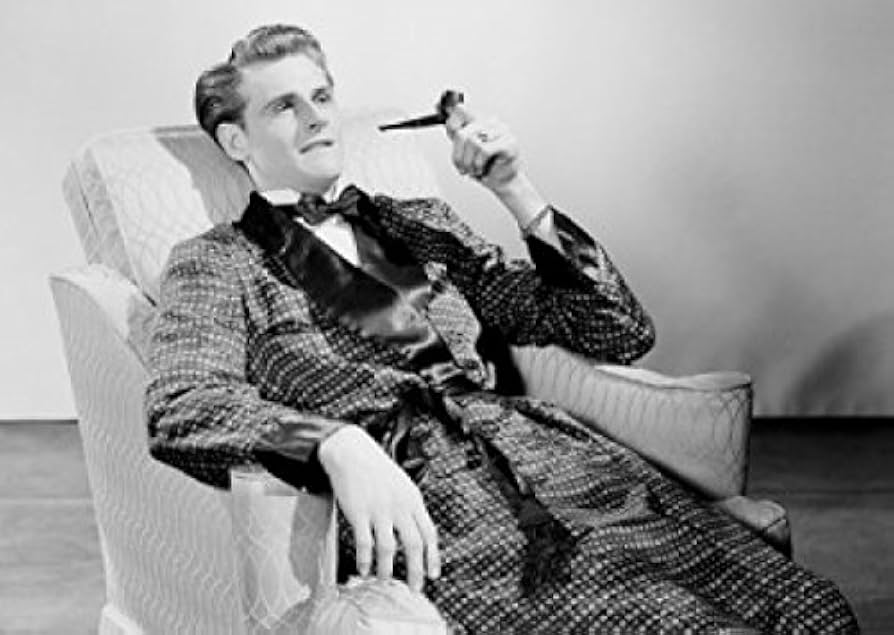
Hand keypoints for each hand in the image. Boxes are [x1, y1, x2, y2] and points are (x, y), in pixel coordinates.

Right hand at [318, 425, 439, 591]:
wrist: (352, 452)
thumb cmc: (378, 471)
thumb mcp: (403, 485)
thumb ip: (411, 508)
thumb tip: (419, 535)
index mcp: (413, 500)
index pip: (429, 533)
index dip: (433, 557)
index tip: (433, 575)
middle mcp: (399, 506)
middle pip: (413, 544)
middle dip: (415, 570)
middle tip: (414, 588)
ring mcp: (379, 510)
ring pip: (388, 548)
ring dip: (387, 569)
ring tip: (384, 580)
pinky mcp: (359, 512)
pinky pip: (365, 543)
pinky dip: (365, 560)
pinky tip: (364, 569)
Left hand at [445, 104, 521, 193]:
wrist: (504, 181)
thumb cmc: (485, 166)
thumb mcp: (465, 151)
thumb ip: (457, 136)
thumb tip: (449, 122)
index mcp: (479, 120)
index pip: (459, 110)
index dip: (452, 127)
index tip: (455, 146)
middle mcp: (490, 122)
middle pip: (461, 133)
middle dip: (457, 156)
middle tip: (462, 168)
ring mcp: (501, 131)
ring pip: (472, 141)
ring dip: (468, 162)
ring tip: (473, 170)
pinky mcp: (509, 143)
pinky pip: (484, 150)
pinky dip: (478, 163)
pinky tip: (481, 169)